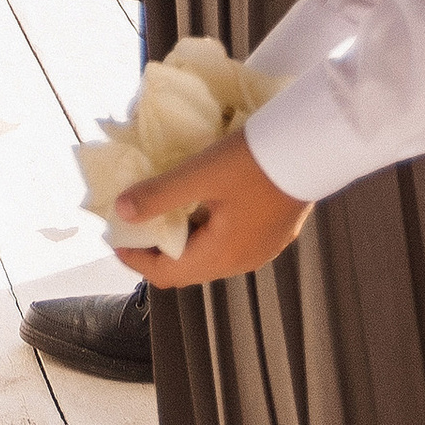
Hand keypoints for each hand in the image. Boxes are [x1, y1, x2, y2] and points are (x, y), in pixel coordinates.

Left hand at [111, 131, 310, 285]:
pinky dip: (202, 231)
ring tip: (159, 210)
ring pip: (208, 256)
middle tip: (133, 223)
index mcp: (221, 255)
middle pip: (187, 269)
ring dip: (180, 239)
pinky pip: (226, 243)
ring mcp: (260, 250)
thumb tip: (121, 212)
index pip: (167, 274)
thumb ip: (159, 194)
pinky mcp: (271, 234)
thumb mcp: (200, 174)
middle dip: (155, 251)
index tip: (114, 238)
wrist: (310, 149)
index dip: (136, 259)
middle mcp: (241, 261)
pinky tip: (197, 205)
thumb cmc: (253, 161)